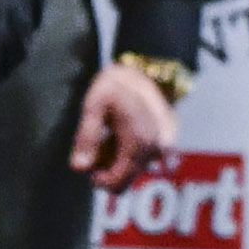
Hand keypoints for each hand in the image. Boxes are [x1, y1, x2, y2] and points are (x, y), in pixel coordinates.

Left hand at [72, 62, 180, 190]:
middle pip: (129, 177)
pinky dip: (133, 152)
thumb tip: (79, 168)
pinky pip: (149, 157)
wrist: (144, 67)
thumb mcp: (93, 106)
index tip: (91, 170)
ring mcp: (166, 144)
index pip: (119, 182)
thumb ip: (87, 137)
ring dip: (122, 160)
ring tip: (112, 136)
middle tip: (98, 150)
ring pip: (139, 168)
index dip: (102, 181)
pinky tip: (125, 135)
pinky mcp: (169, 140)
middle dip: (111, 170)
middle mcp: (156, 147)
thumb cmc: (115, 86)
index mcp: (138, 141)